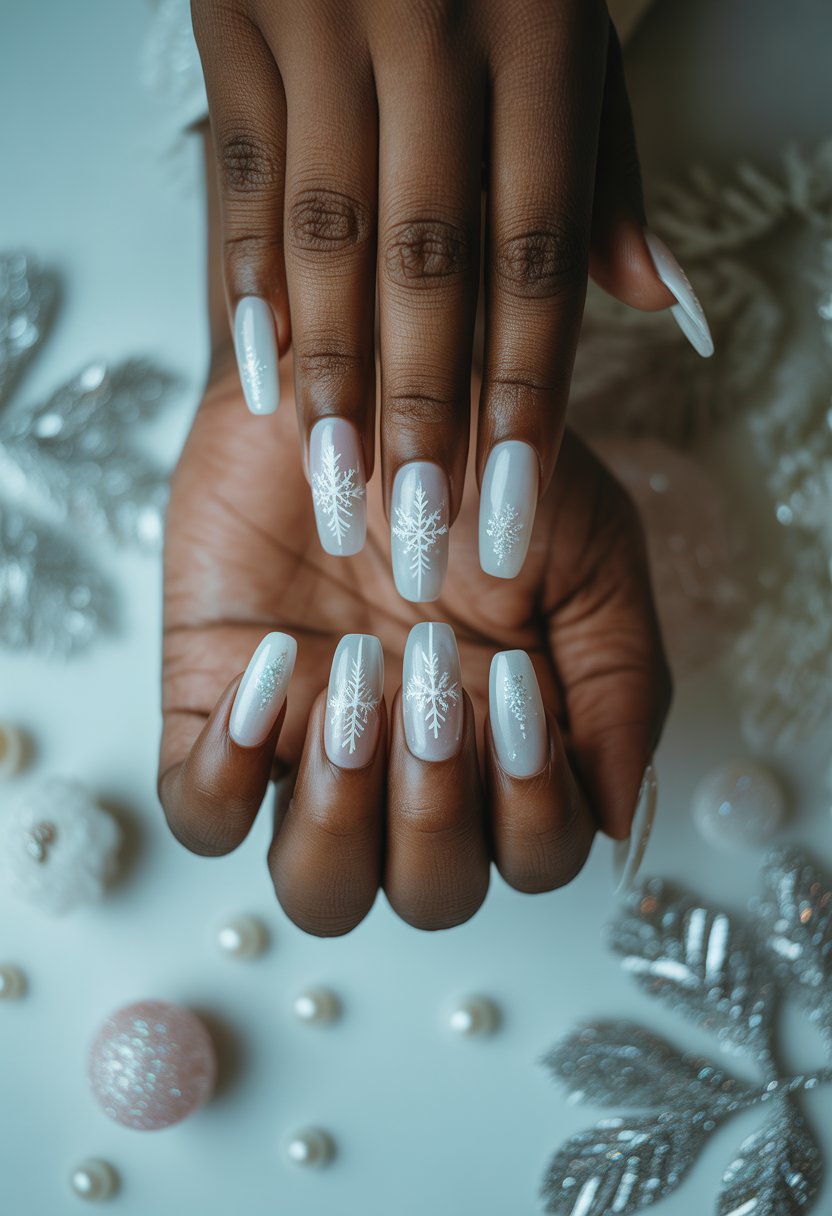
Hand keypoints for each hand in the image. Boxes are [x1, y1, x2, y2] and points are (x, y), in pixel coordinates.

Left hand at [158, 353, 670, 934]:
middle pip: (433, 895)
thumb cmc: (488, 464)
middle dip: (436, 815)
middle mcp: (412, 770)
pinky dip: (229, 776)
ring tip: (352, 697)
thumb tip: (617, 815)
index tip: (510, 682)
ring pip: (320, 889)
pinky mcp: (214, 712)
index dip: (532, 807)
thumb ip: (622, 682)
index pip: (536, 856)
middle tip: (428, 689)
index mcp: (509, 747)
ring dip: (342, 821)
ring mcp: (310, 751)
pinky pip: (204, 812)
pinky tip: (272, 677)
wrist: (362, 369)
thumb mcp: (591, 556)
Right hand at [191, 0, 711, 598]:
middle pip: (429, 264)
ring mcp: (321, 20)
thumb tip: (653, 299)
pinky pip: (240, 176)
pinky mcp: (234, 16)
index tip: (513, 496)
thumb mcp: (575, 20)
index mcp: (538, 31)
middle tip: (420, 526)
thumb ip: (606, 162)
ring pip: (325, 238)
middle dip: (425, 408)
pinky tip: (265, 377)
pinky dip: (249, 284)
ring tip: (339, 481)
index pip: (536, 255)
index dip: (526, 389)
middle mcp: (429, 28)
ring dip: (335, 373)